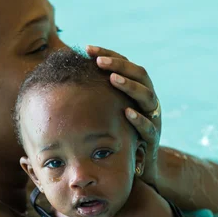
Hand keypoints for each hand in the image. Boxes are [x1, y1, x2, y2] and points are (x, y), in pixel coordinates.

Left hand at [87, 45, 160, 186]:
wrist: (138, 167)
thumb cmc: (117, 135)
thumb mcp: (107, 112)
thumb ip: (95, 95)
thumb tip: (64, 77)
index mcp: (137, 90)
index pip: (126, 64)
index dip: (108, 54)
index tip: (87, 48)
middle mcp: (148, 101)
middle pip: (140, 74)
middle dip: (120, 65)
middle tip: (100, 62)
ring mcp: (154, 118)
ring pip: (148, 97)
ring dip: (130, 86)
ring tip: (113, 79)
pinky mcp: (154, 139)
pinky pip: (150, 126)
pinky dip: (139, 119)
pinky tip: (126, 112)